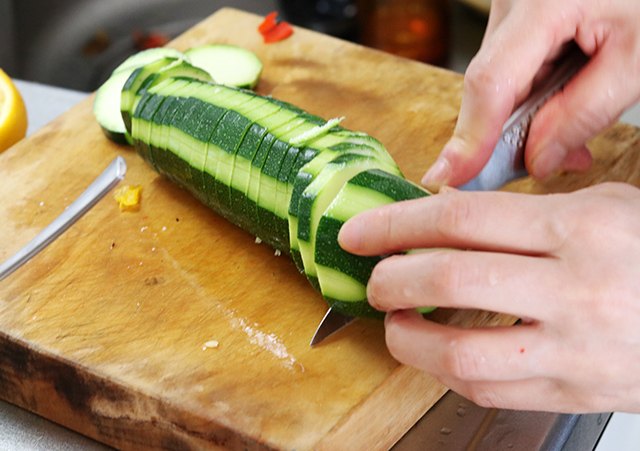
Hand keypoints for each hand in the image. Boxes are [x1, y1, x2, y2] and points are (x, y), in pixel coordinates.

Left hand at [339, 183, 639, 412]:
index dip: (396, 223)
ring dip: (408, 338)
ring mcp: (573, 349)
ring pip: (459, 352)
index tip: (361, 232)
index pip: (460, 219)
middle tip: (375, 279)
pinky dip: (446, 371)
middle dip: (391, 279)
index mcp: (578, 228)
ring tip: (396, 321)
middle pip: (449, 279)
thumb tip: (442, 217)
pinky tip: (437, 352)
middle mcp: (574, 289)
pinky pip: (487, 389)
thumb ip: (521, 214)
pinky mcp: (571, 393)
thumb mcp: (601, 208)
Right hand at [422, 0, 639, 189]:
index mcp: (543, 4)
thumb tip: (537, 158)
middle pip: (488, 85)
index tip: (453, 175)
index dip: (472, 136)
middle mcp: (513, 2)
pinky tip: (560, 105)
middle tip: (549, 161)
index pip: (491, 82)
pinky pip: (508, 70)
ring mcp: (509, 8)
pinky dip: (530, 97)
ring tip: (569, 133)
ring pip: (496, 82)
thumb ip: (585, 113)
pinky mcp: (514, 18)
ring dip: (524, 118)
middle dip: (508, 134)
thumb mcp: (635, 60)